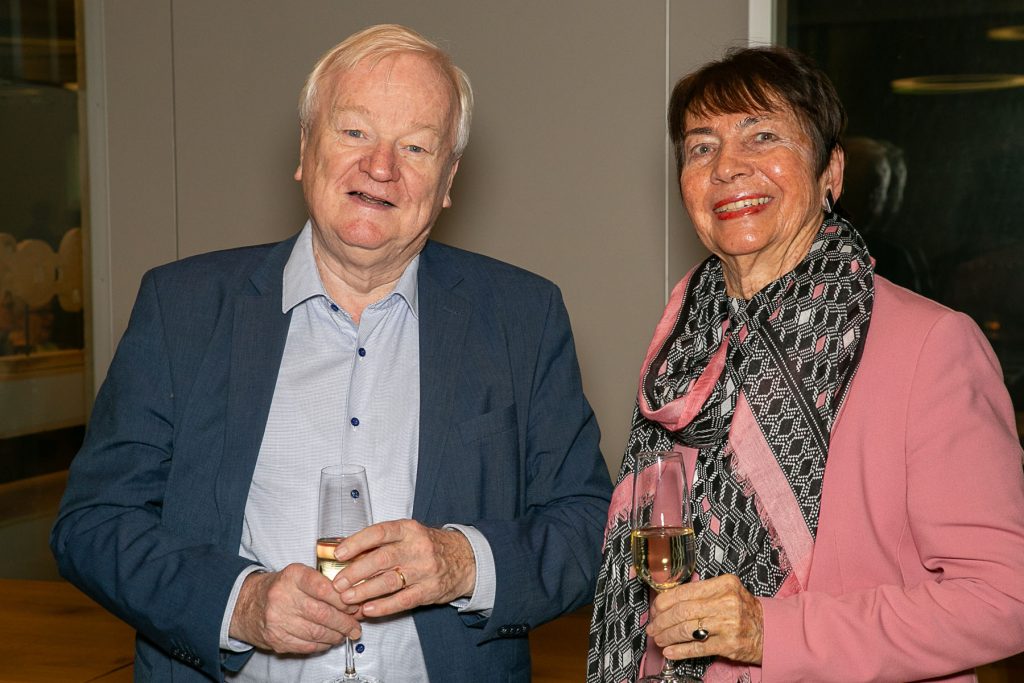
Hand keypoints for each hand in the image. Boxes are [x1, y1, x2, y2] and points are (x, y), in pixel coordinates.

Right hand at [229, 563, 361, 653]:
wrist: (248, 604)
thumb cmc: (281, 588)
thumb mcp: (299, 575)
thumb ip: (325, 583)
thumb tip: (354, 600)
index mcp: (292, 576)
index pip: (322, 587)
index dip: (342, 599)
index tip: (354, 605)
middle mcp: (282, 597)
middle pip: (322, 614)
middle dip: (345, 622)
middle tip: (355, 625)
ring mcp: (278, 620)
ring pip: (316, 632)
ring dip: (336, 635)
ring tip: (346, 633)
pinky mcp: (276, 639)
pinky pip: (307, 645)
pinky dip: (323, 644)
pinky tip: (329, 640)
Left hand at [332, 520, 475, 617]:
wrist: (465, 559)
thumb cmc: (428, 546)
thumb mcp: (408, 534)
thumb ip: (380, 542)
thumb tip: (345, 550)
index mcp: (409, 529)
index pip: (380, 532)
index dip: (357, 542)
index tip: (339, 553)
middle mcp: (417, 547)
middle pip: (382, 559)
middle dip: (356, 571)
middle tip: (338, 583)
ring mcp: (425, 570)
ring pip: (390, 581)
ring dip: (365, 591)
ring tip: (347, 599)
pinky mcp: (430, 590)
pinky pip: (403, 600)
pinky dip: (384, 606)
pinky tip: (368, 609)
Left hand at [647, 573, 762, 664]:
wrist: (769, 631)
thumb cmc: (742, 610)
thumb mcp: (727, 591)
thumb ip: (701, 592)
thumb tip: (666, 600)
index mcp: (724, 584)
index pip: (684, 591)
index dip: (664, 602)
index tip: (654, 609)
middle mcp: (727, 602)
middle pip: (682, 611)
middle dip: (661, 621)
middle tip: (652, 627)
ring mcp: (728, 624)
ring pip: (687, 629)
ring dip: (667, 636)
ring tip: (659, 639)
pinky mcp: (729, 645)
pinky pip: (697, 648)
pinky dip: (679, 650)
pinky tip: (669, 652)